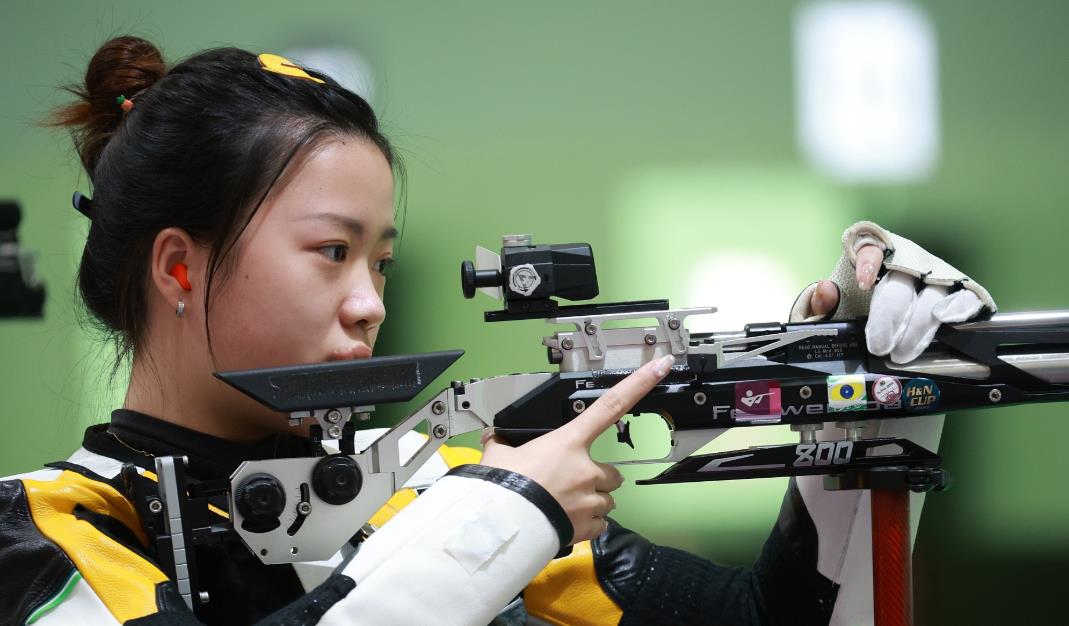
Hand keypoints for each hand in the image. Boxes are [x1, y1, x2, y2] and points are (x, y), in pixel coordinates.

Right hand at [479, 354, 674, 543]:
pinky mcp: (587, 526)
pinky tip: (569, 522)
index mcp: (569, 442)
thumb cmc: (504, 487)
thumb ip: (503, 443)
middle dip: (599, 478)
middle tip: (573, 483)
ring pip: (608, 500)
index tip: (661, 367)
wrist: (503, 526)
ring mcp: (590, 499)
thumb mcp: (499, 455)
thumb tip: (493, 437)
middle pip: (612, 472)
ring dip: (594, 501)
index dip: (639, 383)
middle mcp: (586, 469)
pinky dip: (589, 525)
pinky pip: (600, 525)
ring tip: (567, 505)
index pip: (610, 405)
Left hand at [809, 245, 983, 362]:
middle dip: (890, 314)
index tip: (862, 283)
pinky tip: (946, 319)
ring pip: (932, 292)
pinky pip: (964, 296)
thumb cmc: (854, 314)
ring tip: (903, 352)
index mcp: (873, 258)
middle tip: (878, 346)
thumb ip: (821, 305)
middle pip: (902, 280)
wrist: (882, 330)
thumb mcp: (831, 313)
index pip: (870, 247)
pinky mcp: (957, 295)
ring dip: (918, 324)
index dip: (868, 261)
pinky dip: (959, 306)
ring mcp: (935, 277)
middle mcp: (907, 263)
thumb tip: (824, 290)